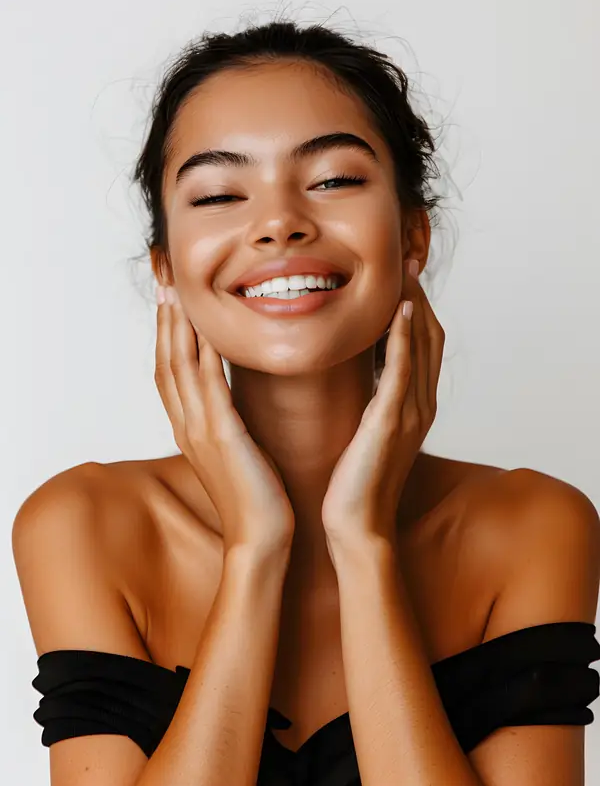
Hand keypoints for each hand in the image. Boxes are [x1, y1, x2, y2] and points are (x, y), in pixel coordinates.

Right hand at [154, 284, 294, 557]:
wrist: (261, 537)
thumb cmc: (256, 496)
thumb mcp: (236, 450)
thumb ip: (227, 420)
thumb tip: (232, 397)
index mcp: (190, 427)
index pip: (168, 368)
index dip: (165, 330)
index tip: (168, 294)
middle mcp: (187, 425)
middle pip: (164, 360)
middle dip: (163, 316)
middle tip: (162, 276)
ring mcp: (200, 431)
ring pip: (178, 368)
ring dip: (176, 326)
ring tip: (175, 290)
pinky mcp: (222, 438)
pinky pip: (208, 388)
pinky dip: (202, 356)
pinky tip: (204, 330)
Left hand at [321, 259, 444, 550]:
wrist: (354, 524)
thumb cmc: (355, 481)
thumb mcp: (368, 432)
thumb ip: (373, 401)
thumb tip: (359, 370)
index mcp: (414, 406)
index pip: (423, 344)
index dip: (417, 308)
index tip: (401, 277)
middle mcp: (420, 405)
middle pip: (429, 337)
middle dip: (420, 298)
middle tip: (407, 261)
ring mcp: (410, 413)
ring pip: (421, 347)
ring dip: (415, 306)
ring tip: (406, 271)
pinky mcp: (391, 422)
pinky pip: (402, 371)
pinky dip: (404, 338)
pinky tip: (400, 311)